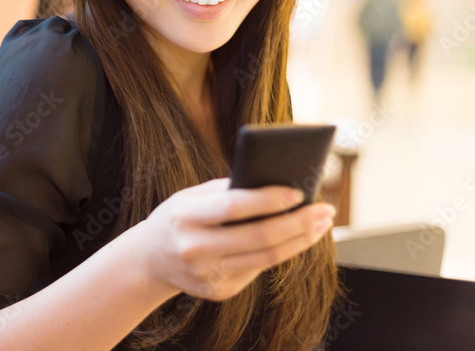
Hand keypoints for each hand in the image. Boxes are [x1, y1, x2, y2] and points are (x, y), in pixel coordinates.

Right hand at [131, 178, 334, 300]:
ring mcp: (207, 274)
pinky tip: (298, 238)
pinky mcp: (218, 291)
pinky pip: (258, 269)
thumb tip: (277, 183)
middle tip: (325, 209)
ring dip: (301, 240)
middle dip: (298, 222)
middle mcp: (195, 249)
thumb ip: (227, 191)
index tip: (300, 192)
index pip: (234, 208)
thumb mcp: (190, 197)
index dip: (269, 200)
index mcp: (185, 217)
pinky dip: (282, 252)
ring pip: (266, 259)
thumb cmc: (178, 217)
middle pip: (259, 238)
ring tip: (321, 224)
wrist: (150, 259)